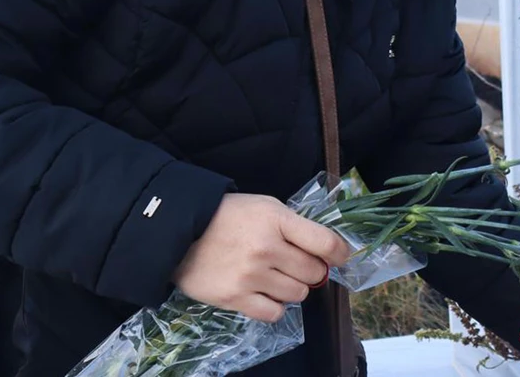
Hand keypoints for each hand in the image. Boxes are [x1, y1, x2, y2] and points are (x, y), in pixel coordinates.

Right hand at [173, 193, 351, 322]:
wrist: (179, 231)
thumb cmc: (228, 215)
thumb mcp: (265, 206)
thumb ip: (294, 225)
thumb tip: (324, 250)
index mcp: (277, 220)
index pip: (325, 242)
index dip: (340, 253)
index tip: (340, 257)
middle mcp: (267, 249)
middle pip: (314, 272)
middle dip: (313, 270)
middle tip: (298, 265)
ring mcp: (250, 276)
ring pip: (297, 294)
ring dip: (294, 288)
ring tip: (278, 278)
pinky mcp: (234, 298)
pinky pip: (273, 313)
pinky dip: (275, 307)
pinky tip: (266, 294)